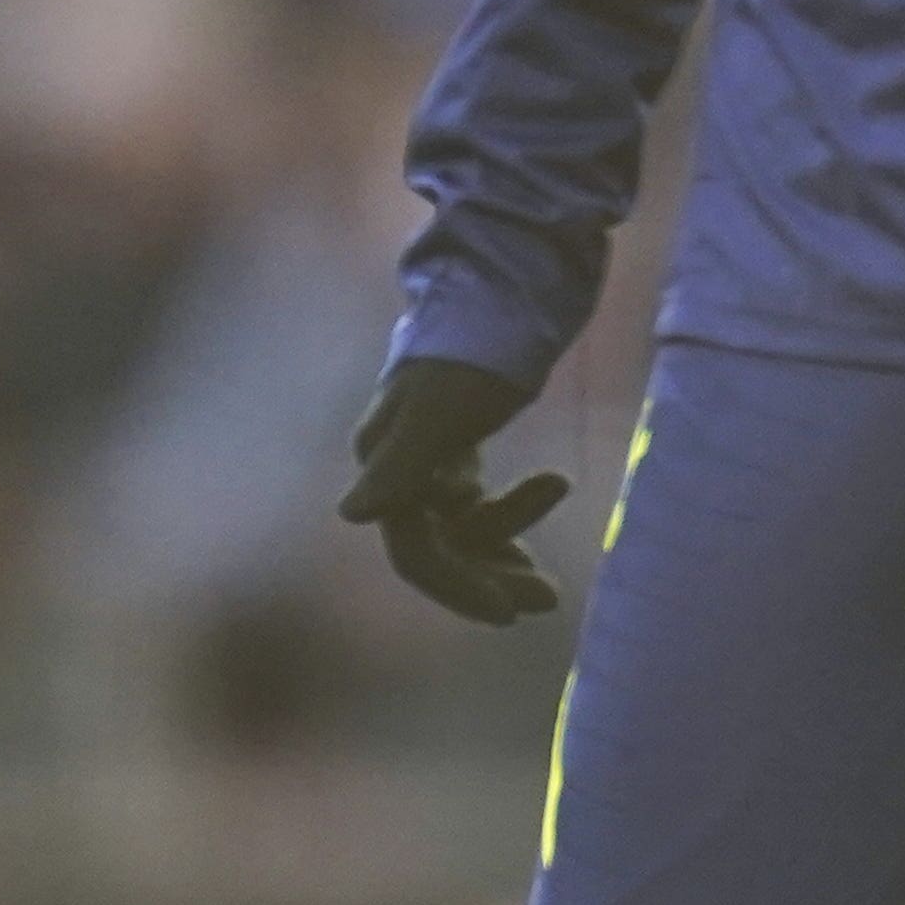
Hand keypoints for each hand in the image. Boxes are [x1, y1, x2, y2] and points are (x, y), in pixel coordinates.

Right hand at [339, 355, 572, 624]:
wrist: (502, 290)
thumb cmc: (471, 348)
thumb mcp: (440, 408)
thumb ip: (400, 463)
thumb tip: (353, 516)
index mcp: (386, 463)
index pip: (415, 551)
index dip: (458, 586)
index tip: (509, 615)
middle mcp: (399, 466)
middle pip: (440, 546)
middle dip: (490, 576)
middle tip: (547, 601)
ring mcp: (428, 457)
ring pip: (460, 528)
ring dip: (505, 548)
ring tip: (550, 581)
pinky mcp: (458, 444)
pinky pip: (475, 503)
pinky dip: (508, 514)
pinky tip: (547, 499)